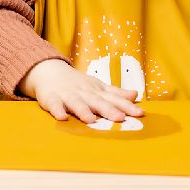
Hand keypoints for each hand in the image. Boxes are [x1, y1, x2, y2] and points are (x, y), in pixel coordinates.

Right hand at [19, 58, 143, 123]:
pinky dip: (57, 110)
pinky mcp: (51, 98)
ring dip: (83, 110)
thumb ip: (116, 93)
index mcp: (96, 91)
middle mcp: (84, 92)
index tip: (140, 113)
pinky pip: (54, 104)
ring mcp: (67, 95)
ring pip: (76, 103)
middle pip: (97, 101)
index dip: (127, 106)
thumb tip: (136, 95)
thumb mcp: (97, 86)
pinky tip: (61, 117)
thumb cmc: (77, 83)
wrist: (49, 70)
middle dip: (108, 109)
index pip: (114, 98)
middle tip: (120, 118)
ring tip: (91, 120)